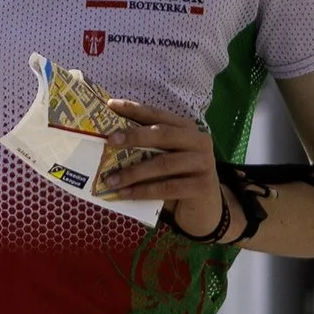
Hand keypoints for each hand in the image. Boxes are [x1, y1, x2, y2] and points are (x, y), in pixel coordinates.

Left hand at [96, 103, 225, 237]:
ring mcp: (203, 163)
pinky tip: (125, 194)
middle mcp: (198, 141)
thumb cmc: (177, 177)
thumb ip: (147, 146)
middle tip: (110, 141)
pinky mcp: (201, 186)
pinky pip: (166, 187)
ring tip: (110, 179)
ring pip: (163, 163)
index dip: (134, 109)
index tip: (111, 105)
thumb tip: (110, 139)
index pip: (158, 114)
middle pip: (163, 134)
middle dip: (134, 136)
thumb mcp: (164, 156)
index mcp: (187, 128)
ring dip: (133, 172)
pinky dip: (143, 191)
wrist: (203, 208)